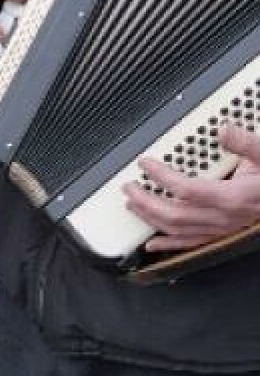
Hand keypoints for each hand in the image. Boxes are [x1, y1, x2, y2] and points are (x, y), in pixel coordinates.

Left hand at [123, 124, 259, 251]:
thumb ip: (247, 143)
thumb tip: (224, 130)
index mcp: (234, 197)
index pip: (186, 189)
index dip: (161, 177)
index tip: (145, 164)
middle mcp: (226, 217)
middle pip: (174, 214)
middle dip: (146, 200)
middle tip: (128, 187)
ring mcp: (224, 229)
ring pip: (178, 230)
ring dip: (151, 218)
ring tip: (132, 205)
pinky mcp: (225, 235)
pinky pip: (192, 244)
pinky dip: (168, 245)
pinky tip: (151, 244)